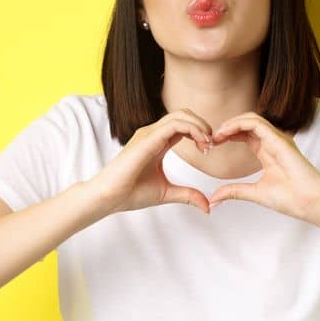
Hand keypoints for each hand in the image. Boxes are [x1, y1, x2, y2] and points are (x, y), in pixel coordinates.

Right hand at [87, 108, 218, 215]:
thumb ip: (188, 195)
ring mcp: (148, 134)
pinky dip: (193, 129)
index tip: (208, 149)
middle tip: (211, 144)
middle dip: (202, 125)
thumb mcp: (167, 193)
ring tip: (207, 143)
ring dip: (200, 125)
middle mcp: (152, 134)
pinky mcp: (147, 139)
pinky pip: (175, 124)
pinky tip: (201, 143)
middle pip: (183, 114)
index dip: (200, 132)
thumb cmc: (130, 194)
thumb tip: (207, 207)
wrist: (108, 198)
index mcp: (157, 142)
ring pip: (181, 115)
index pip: (182, 124)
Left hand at [207, 112, 319, 220]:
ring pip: (251, 119)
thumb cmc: (291, 199)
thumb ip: (234, 192)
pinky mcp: (279, 140)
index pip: (246, 134)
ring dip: (231, 123)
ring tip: (217, 135)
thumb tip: (214, 199)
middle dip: (227, 127)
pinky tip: (226, 133)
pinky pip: (257, 123)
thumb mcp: (254, 193)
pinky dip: (239, 124)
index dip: (228, 135)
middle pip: (247, 123)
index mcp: (268, 152)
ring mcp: (278, 139)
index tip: (213, 144)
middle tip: (212, 139)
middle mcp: (273, 143)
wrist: (308, 202)